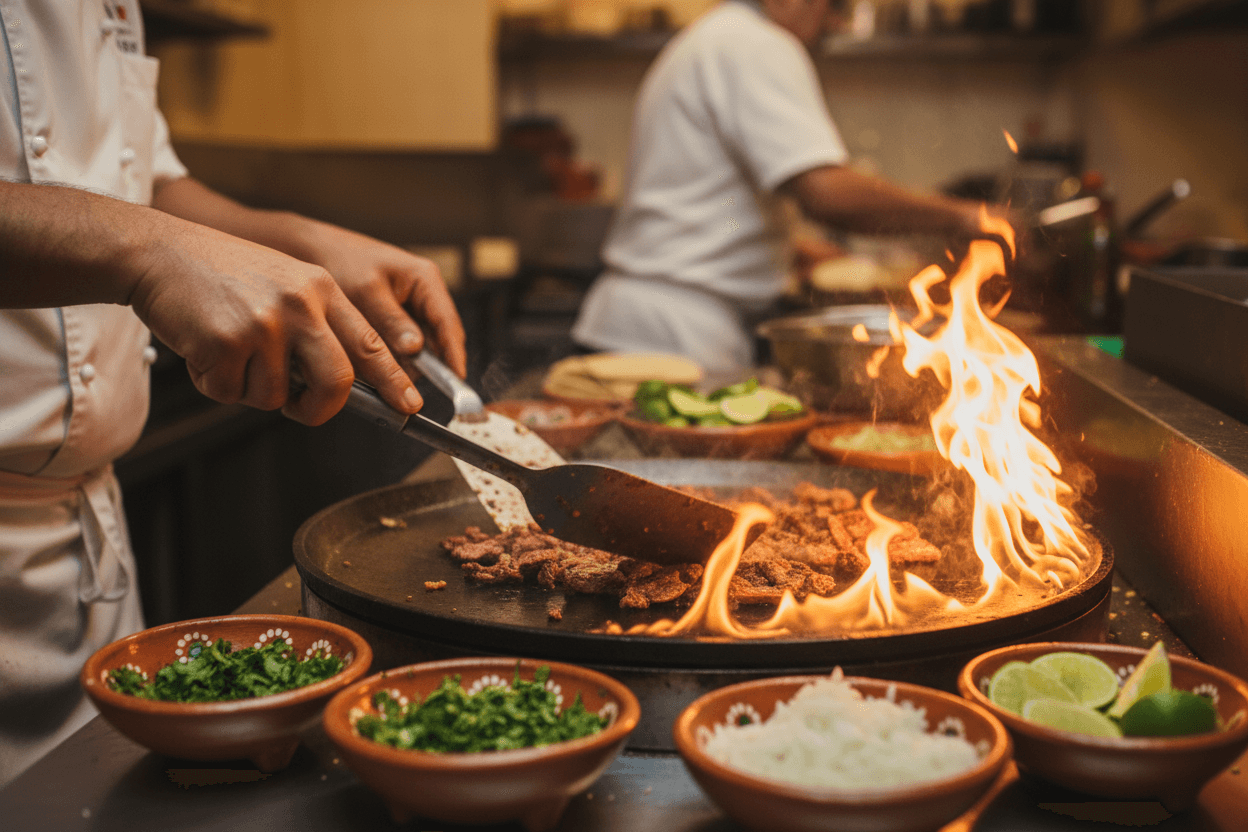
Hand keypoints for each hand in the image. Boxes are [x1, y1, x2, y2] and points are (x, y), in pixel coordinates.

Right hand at [128, 216, 421, 425]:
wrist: (159, 252)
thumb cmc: (220, 274)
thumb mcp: (285, 283)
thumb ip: (316, 326)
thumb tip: (338, 384)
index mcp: (321, 290)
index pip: (371, 343)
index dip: (393, 379)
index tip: (408, 405)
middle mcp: (301, 305)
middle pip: (336, 382)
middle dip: (321, 408)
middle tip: (304, 410)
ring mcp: (264, 323)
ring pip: (275, 396)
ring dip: (248, 388)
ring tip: (228, 348)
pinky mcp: (226, 342)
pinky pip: (231, 393)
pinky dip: (214, 383)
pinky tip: (203, 349)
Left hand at [292, 220, 467, 377]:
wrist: (311, 249)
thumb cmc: (339, 260)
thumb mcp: (365, 291)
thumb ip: (391, 321)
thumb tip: (415, 350)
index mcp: (424, 280)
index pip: (448, 323)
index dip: (454, 354)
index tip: (456, 381)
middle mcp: (423, 294)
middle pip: (437, 340)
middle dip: (424, 364)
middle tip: (403, 384)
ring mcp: (409, 308)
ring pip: (417, 347)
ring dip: (402, 361)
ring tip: (376, 369)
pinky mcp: (394, 318)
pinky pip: (399, 344)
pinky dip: (387, 355)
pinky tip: (368, 360)